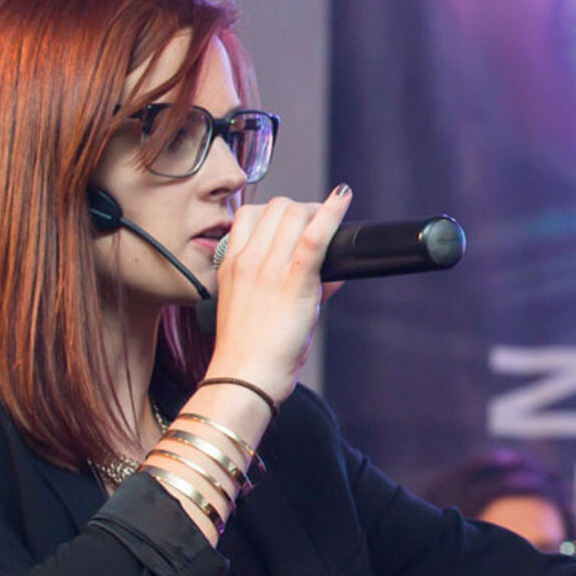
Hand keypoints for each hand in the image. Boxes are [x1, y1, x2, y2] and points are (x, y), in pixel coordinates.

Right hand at [206, 185, 353, 401]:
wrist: (245, 377)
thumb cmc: (250, 351)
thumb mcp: (257, 310)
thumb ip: (291, 285)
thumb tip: (331, 273)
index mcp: (232, 264)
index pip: (248, 214)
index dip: (276, 212)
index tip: (294, 222)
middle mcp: (247, 260)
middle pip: (275, 207)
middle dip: (300, 209)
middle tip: (317, 224)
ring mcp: (267, 268)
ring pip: (293, 212)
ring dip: (315, 211)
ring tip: (328, 224)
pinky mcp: (293, 281)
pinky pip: (314, 235)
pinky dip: (332, 212)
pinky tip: (343, 197)